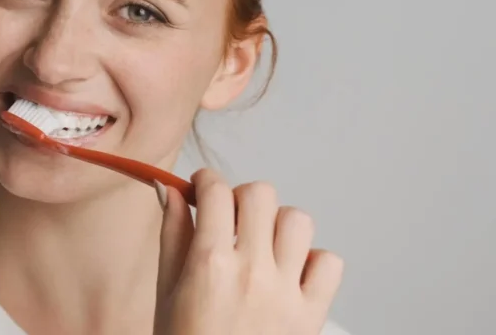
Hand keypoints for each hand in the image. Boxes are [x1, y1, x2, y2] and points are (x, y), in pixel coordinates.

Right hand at [153, 168, 342, 334]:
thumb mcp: (166, 295)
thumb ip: (172, 237)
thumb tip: (169, 191)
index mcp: (210, 265)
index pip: (215, 191)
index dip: (206, 181)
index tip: (203, 188)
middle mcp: (253, 272)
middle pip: (260, 194)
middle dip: (241, 198)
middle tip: (231, 219)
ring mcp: (286, 293)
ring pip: (298, 220)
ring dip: (278, 225)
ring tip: (262, 246)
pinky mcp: (312, 315)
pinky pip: (329, 263)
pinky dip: (312, 261)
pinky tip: (289, 274)